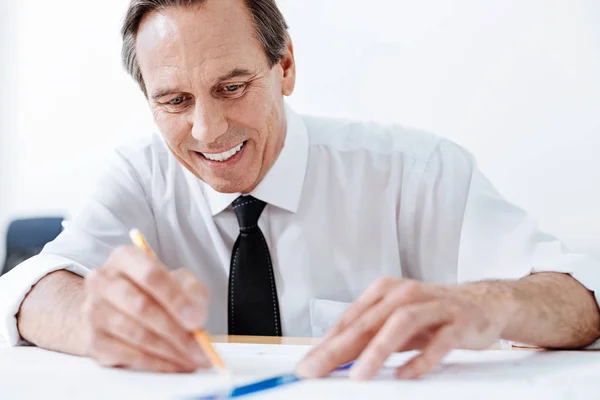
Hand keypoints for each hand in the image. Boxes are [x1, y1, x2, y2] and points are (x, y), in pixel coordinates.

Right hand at [83, 246, 209, 372]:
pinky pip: (127, 355)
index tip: (196, 320)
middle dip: (175, 331)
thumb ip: (192, 292)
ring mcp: (93, 310)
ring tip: (191, 359)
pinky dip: (155, 363)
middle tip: (199, 348)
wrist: (116, 308)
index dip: (175, 299)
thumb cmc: (152, 291)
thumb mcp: (178, 281)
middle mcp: (102, 280)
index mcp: (125, 258)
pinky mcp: (93, 339)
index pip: (150, 275)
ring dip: (168, 351)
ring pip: (135, 334)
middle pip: (141, 307)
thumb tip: (195, 316)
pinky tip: (173, 365)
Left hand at [297, 277, 516, 379]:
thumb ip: (370, 336)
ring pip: (400, 324)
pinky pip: (439, 341)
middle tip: (318, 370)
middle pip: (368, 321)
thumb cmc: (432, 314)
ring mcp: (434, 306)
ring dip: (377, 351)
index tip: (308, 364)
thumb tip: (334, 358)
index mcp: (386, 291)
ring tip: (359, 376)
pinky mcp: (459, 321)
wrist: (483, 303)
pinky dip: (421, 359)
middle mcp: (406, 294)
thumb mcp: (396, 322)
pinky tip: (405, 374)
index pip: (350, 319)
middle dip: (339, 348)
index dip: (326, 342)